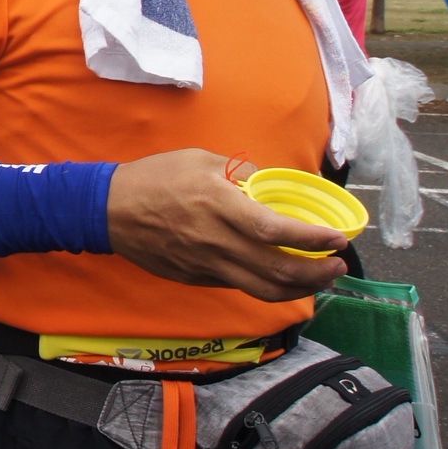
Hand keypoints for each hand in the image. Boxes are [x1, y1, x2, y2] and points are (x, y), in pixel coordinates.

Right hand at [106, 150, 348, 299]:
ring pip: (263, 289)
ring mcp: (206, 265)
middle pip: (277, 270)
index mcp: (219, 205)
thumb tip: (271, 186)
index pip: (275, 231)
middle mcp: (216, 241)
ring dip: (299, 288)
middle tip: (338, 264)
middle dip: (317, 272)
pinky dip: (268, 285)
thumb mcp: (201, 159)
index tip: (337, 239)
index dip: (312, 239)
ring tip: (319, 279)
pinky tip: (280, 276)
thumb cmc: (155, 178)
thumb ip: (241, 173)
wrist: (110, 210)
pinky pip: (240, 286)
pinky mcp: (197, 278)